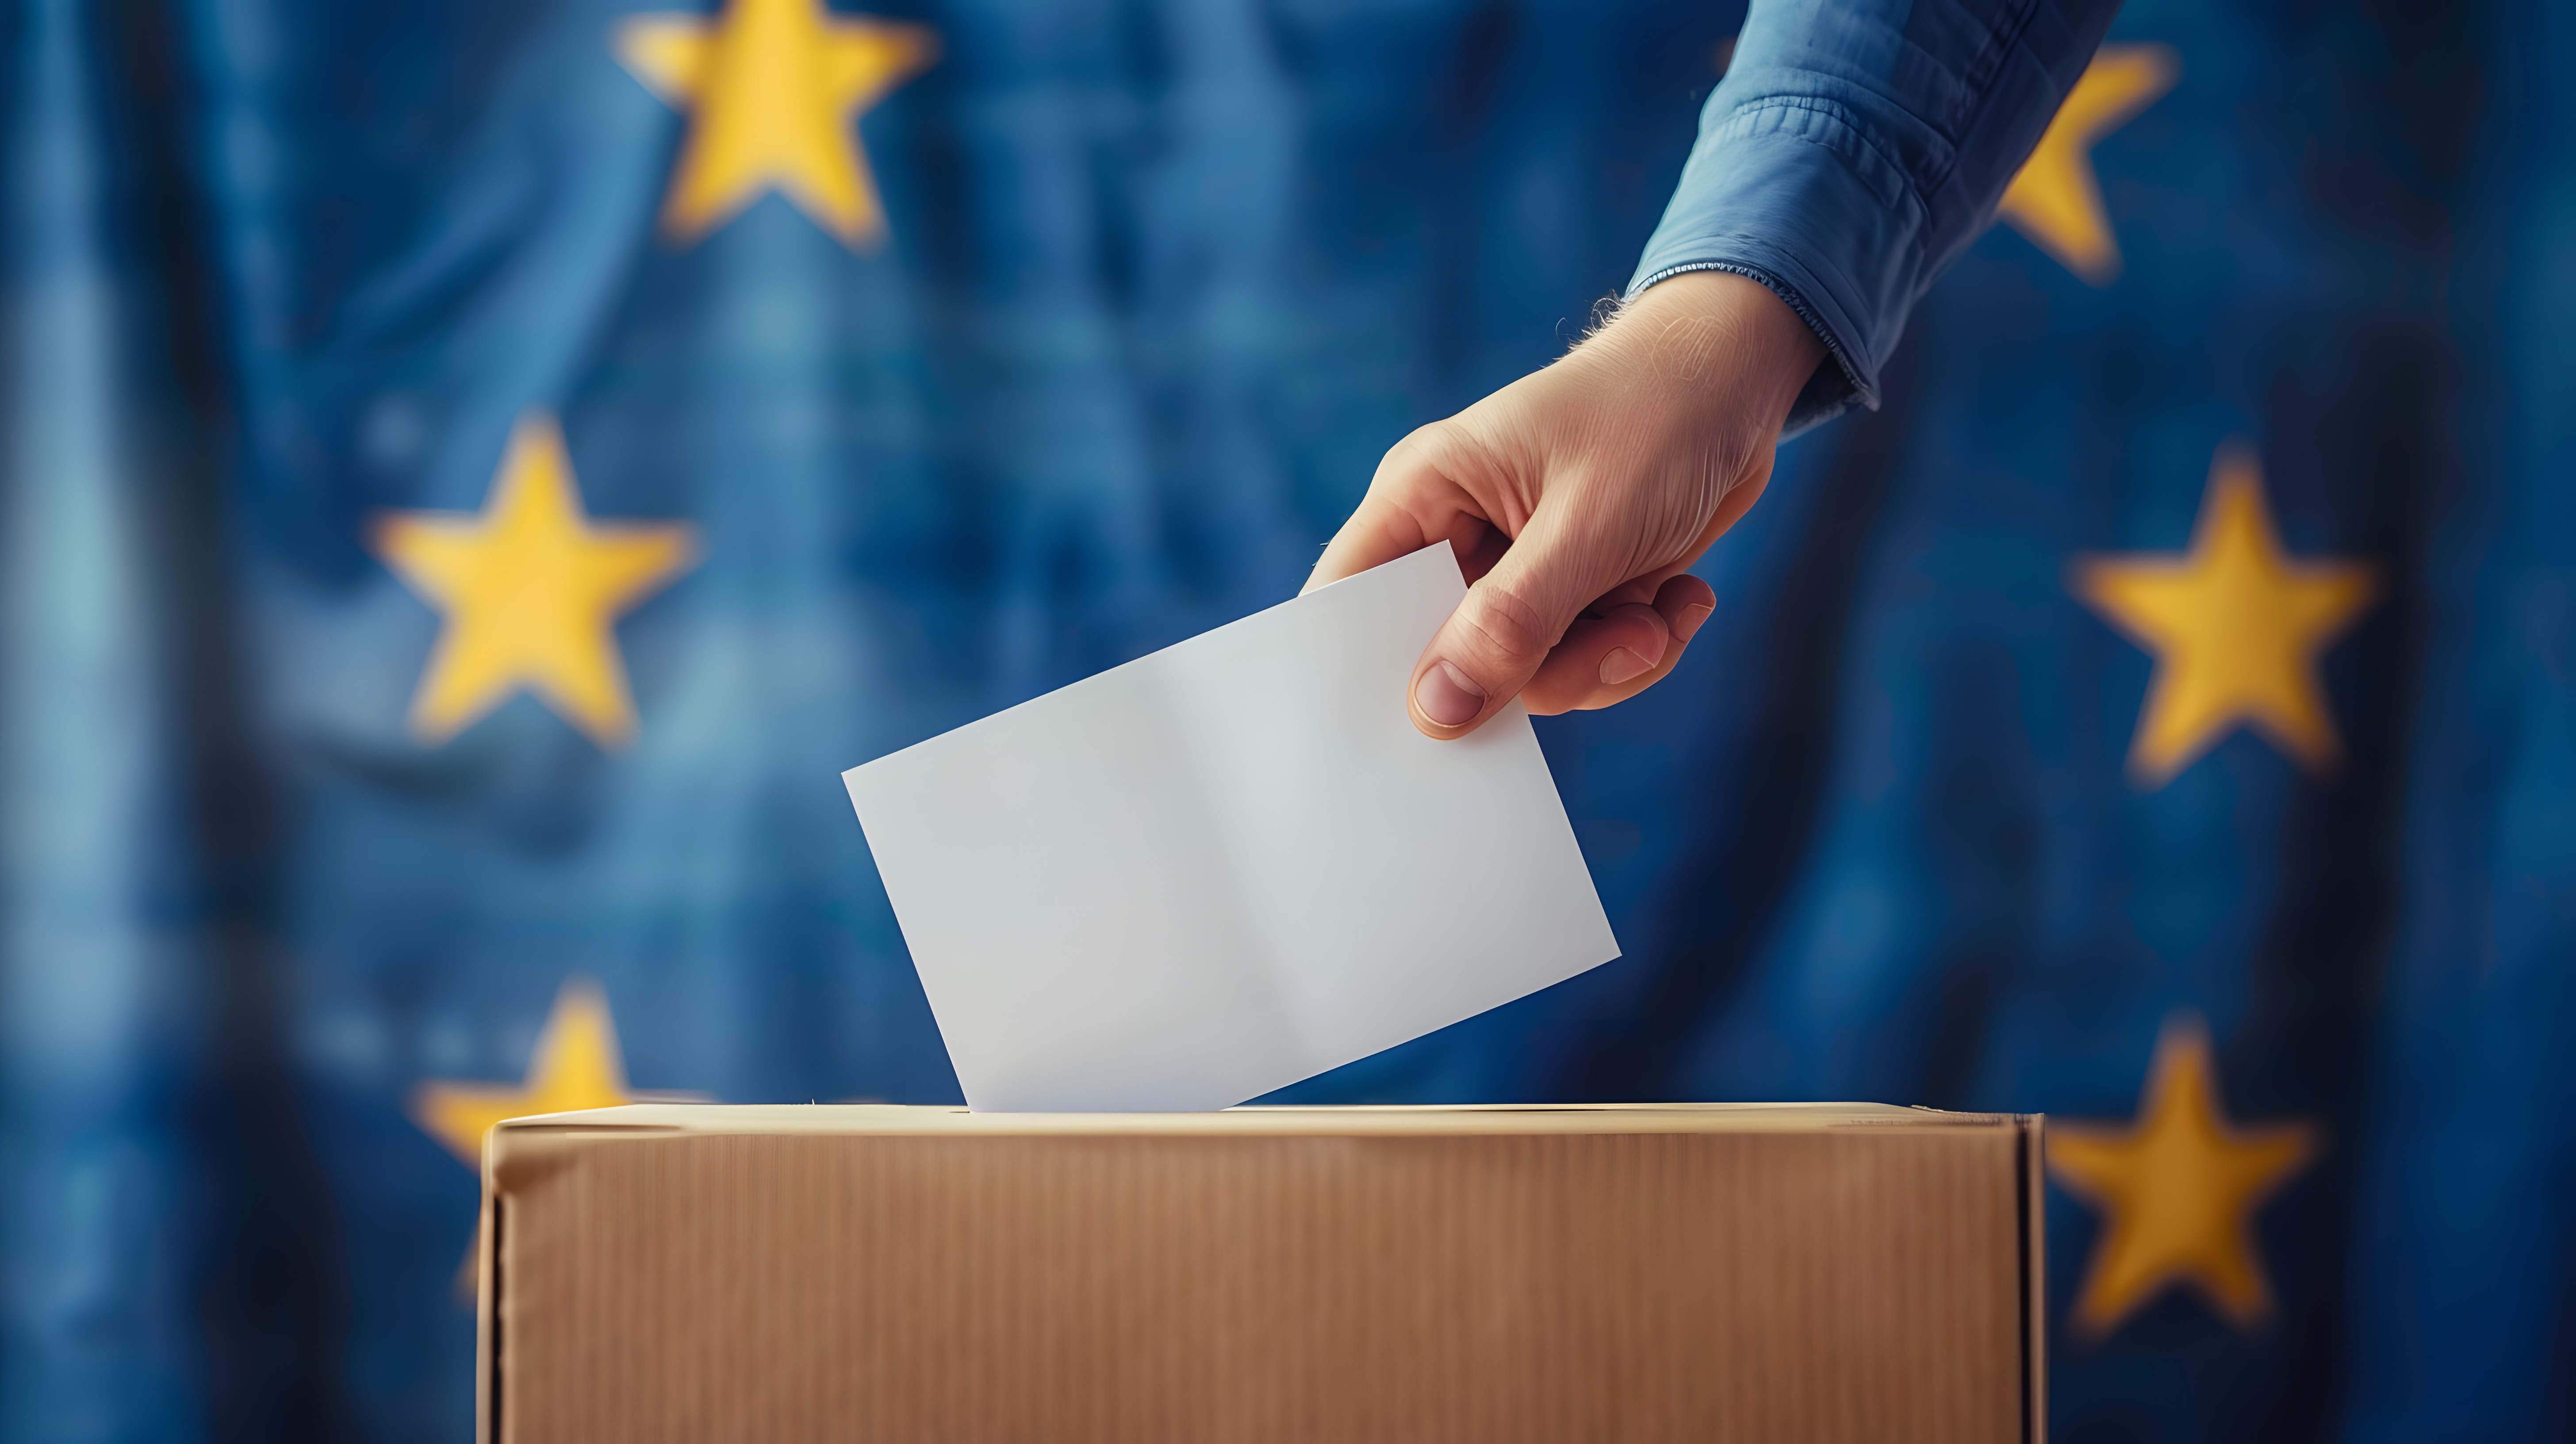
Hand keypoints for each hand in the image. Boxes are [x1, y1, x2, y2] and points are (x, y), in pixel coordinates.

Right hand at [1304, 270, 1826, 737]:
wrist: (1739, 379)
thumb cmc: (1656, 415)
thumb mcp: (1588, 525)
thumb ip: (1509, 622)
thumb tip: (1434, 712)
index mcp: (1425, 494)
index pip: (1349, 596)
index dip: (1365, 668)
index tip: (1424, 724)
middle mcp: (1459, 536)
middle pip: (1448, 659)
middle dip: (1542, 668)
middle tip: (1618, 638)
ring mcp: (1515, 568)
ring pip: (1527, 675)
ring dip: (1606, 660)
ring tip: (1659, 612)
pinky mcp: (1570, 590)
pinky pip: (1579, 664)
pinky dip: (1637, 647)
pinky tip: (1677, 601)